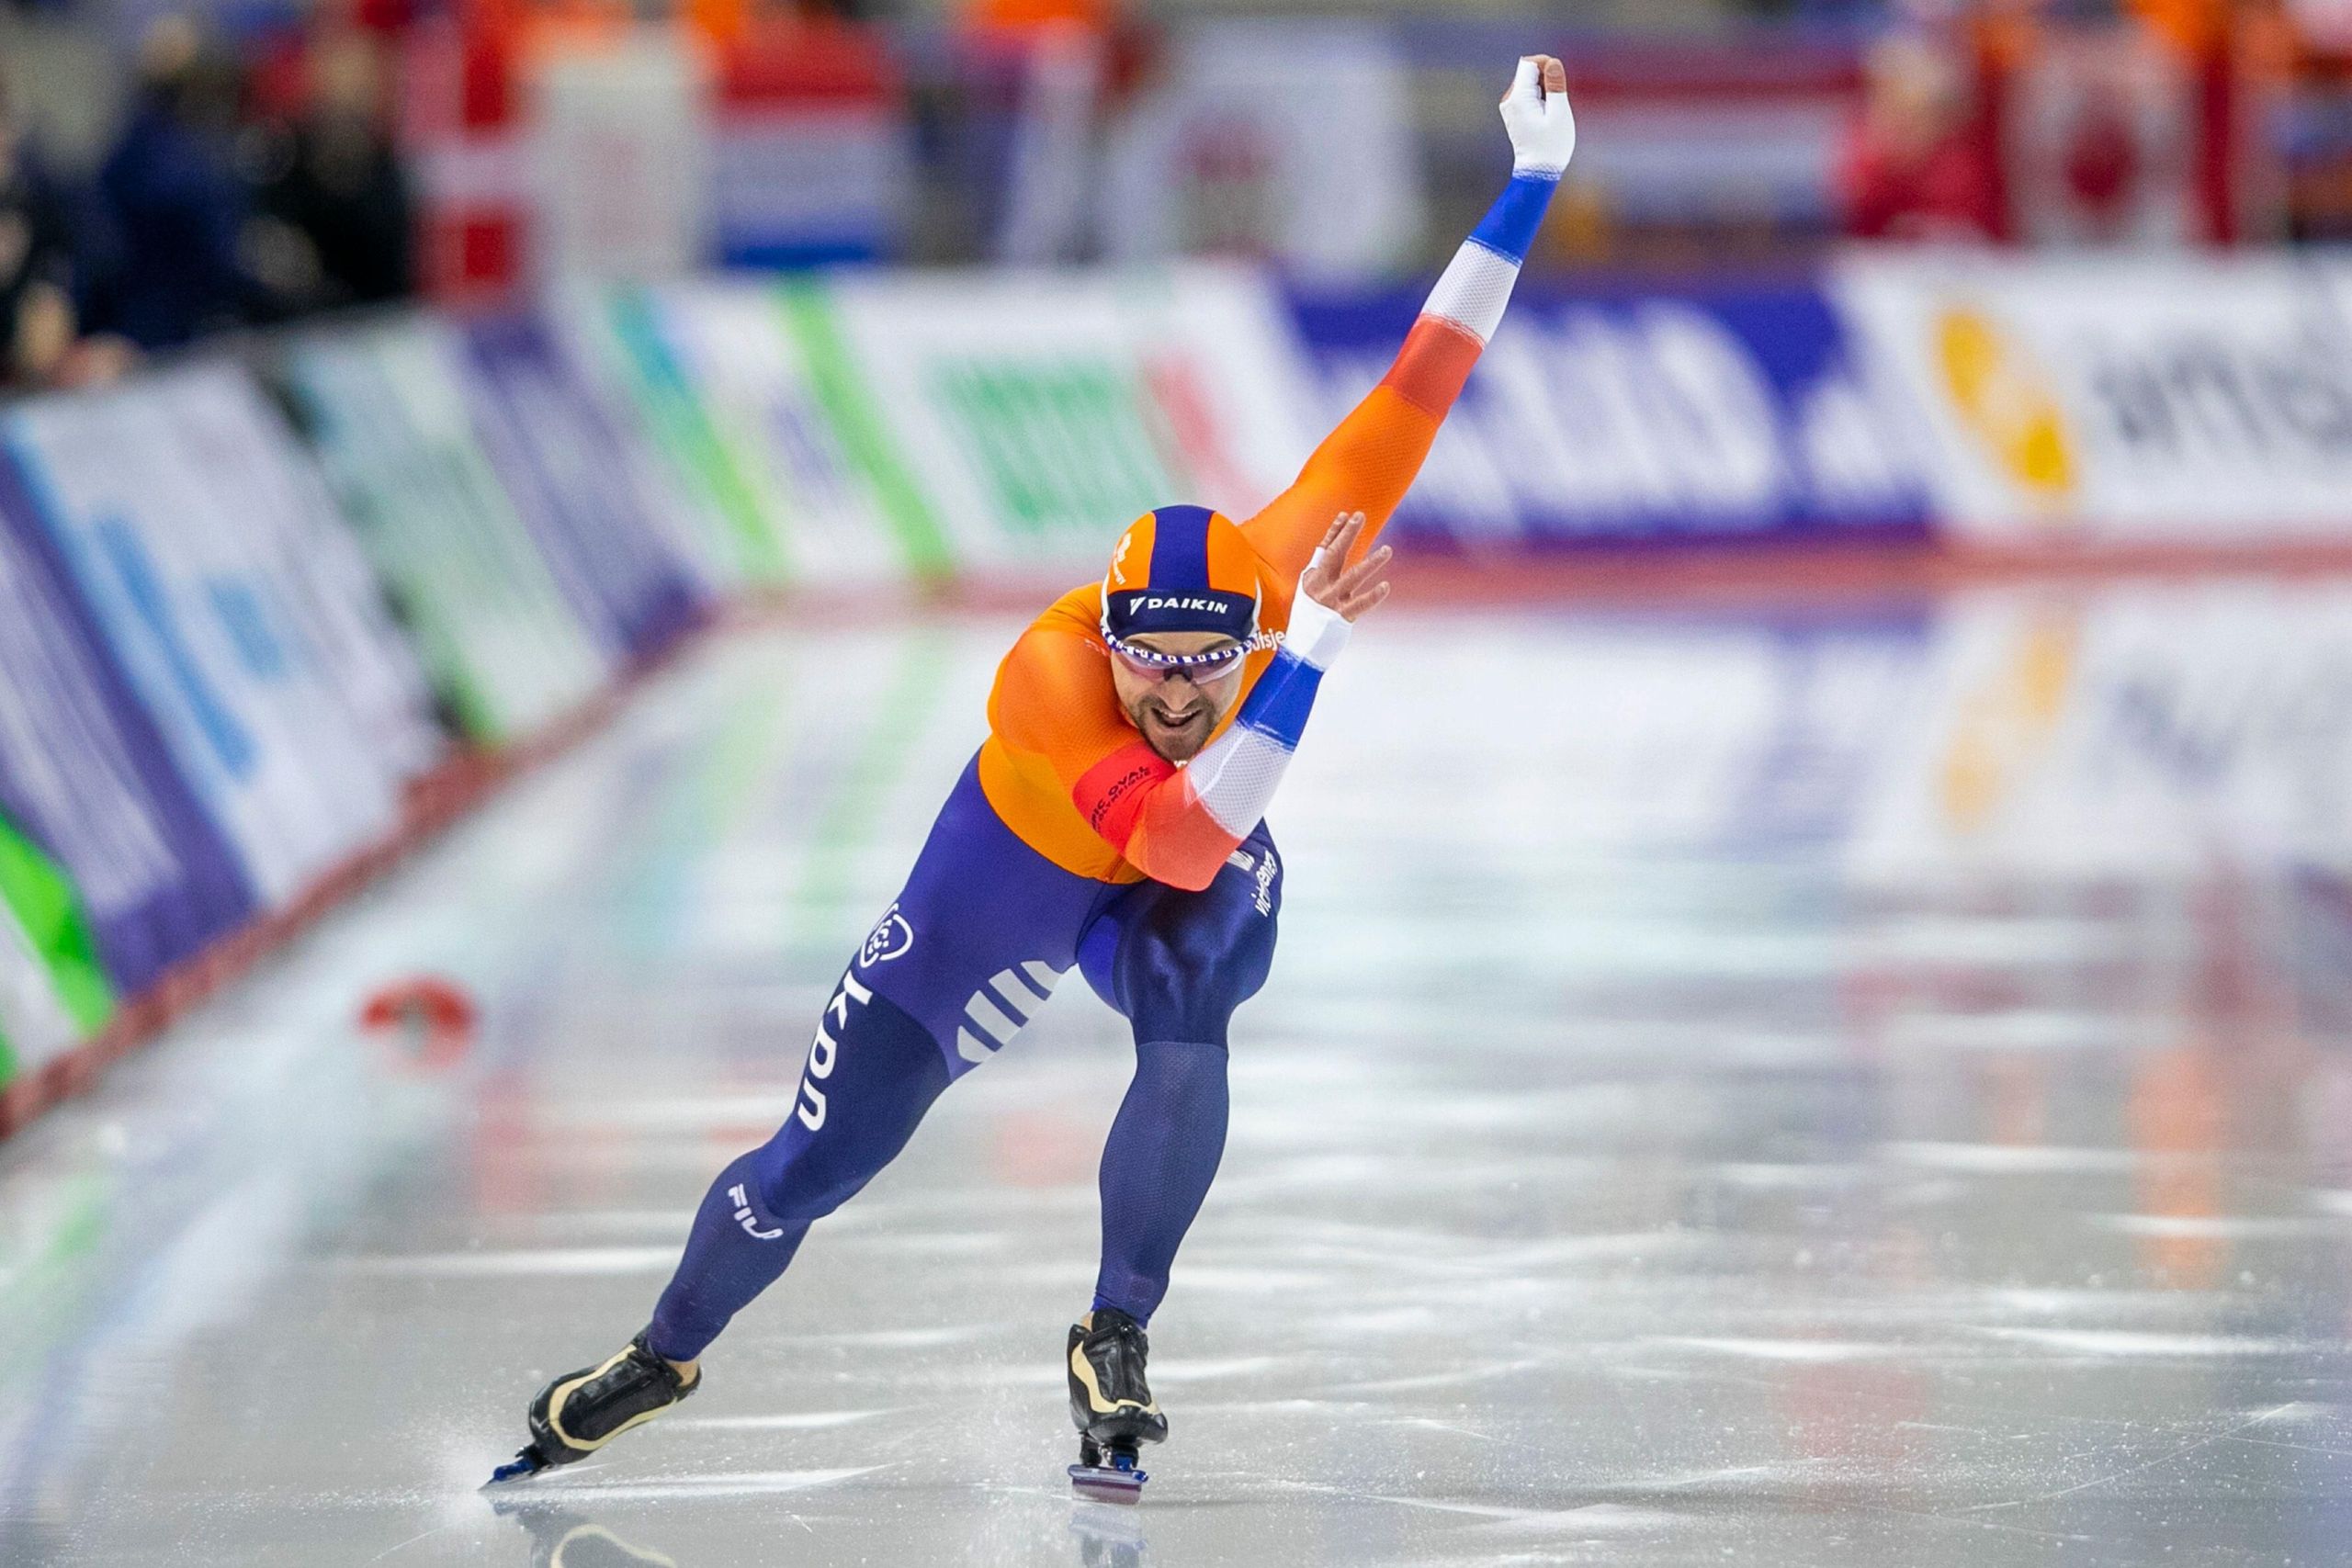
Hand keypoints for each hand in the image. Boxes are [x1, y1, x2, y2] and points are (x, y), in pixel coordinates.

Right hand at [1300, 511, 1391, 623]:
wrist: (1301, 650)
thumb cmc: (1309, 620)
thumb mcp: (1310, 593)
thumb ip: (1322, 574)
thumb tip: (1331, 550)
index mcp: (1311, 579)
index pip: (1324, 549)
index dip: (1335, 531)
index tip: (1347, 515)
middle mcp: (1319, 586)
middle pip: (1335, 554)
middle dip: (1348, 534)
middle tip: (1360, 516)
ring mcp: (1329, 601)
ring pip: (1353, 576)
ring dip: (1371, 562)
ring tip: (1387, 550)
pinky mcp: (1340, 617)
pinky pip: (1360, 604)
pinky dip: (1373, 596)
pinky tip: (1385, 586)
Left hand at [1500, 54, 1575, 176]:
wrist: (1537, 173)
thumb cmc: (1551, 146)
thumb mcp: (1559, 114)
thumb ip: (1556, 86)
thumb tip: (1553, 62)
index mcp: (1518, 98)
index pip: (1528, 63)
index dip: (1546, 64)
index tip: (1558, 80)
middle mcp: (1509, 100)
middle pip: (1528, 71)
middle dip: (1546, 78)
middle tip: (1556, 101)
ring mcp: (1510, 106)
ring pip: (1529, 82)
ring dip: (1544, 89)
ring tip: (1551, 111)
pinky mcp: (1514, 112)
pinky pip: (1528, 94)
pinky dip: (1540, 97)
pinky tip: (1545, 115)